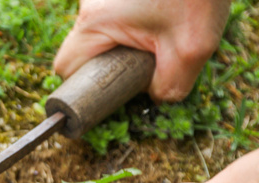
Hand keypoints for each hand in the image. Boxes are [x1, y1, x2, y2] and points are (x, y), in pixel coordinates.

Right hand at [54, 0, 229, 101]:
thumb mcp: (192, 49)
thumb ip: (169, 86)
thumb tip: (155, 96)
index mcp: (96, 21)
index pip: (66, 68)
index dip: (83, 87)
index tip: (109, 91)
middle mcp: (91, 3)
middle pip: (84, 49)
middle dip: (111, 63)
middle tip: (144, 64)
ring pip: (102, 30)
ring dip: (126, 41)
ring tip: (162, 34)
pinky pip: (116, 13)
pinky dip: (136, 22)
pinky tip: (164, 16)